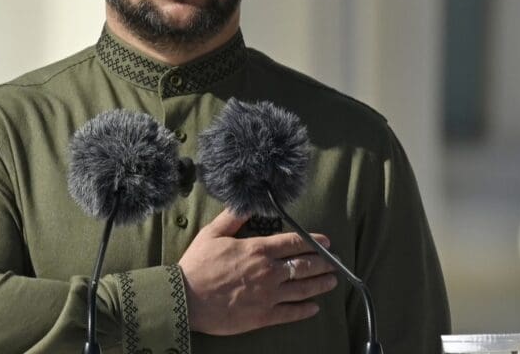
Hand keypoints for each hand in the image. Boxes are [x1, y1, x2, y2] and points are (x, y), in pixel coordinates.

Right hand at [177, 208, 337, 335]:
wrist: (185, 299)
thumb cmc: (197, 265)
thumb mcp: (212, 234)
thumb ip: (233, 217)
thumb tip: (248, 202)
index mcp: (258, 249)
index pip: (294, 242)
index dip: (314, 242)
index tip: (326, 242)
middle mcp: (269, 272)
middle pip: (305, 266)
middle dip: (323, 263)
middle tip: (335, 262)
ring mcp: (268, 295)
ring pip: (303, 289)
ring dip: (320, 284)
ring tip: (331, 281)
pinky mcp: (263, 316)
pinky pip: (291, 313)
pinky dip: (306, 310)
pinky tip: (314, 307)